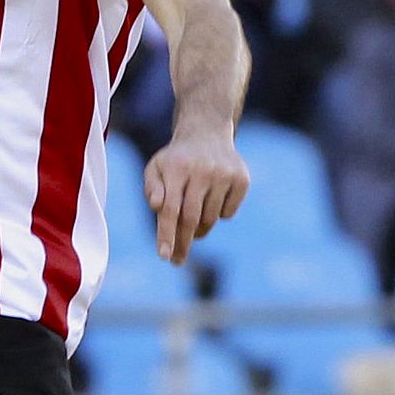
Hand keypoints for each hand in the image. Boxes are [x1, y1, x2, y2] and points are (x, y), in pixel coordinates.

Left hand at [144, 129, 250, 264]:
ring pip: (210, 218)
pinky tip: (212, 198)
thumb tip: (156, 207)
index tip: (164, 256)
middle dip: (183, 243)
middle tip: (177, 261)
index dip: (166, 234)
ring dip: (200, 228)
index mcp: (176, 167)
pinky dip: (219, 214)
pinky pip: (228, 213)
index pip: (170, 208)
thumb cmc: (176, 159)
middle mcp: (202, 170)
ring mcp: (224, 174)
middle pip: (191, 218)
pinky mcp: (242, 179)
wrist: (206, 133)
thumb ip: (152, 188)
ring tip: (192, 219)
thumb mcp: (157, 168)